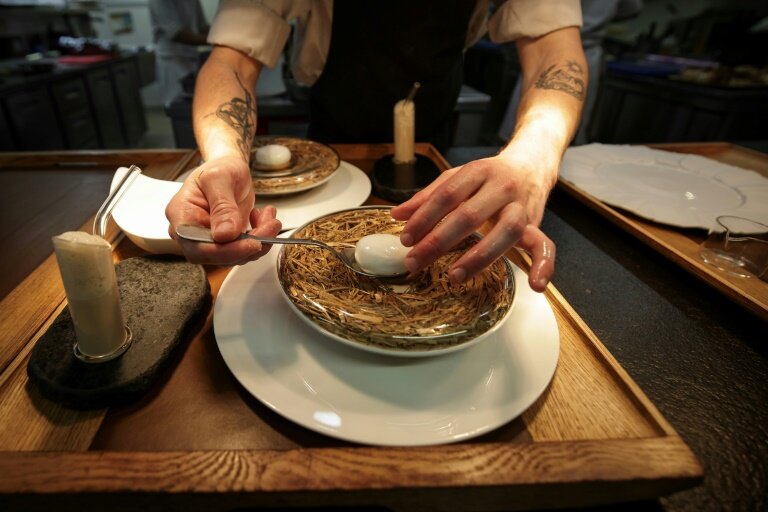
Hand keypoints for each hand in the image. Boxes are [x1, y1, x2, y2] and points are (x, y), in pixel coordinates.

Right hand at [165, 155, 281, 264]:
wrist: (228, 168)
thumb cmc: (219, 168)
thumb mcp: (219, 178)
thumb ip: (222, 206)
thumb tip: (224, 235)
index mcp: (182, 215)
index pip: (198, 247)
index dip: (226, 251)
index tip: (252, 244)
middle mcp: (192, 233)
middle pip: (217, 255)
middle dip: (248, 245)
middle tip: (271, 226)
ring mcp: (209, 239)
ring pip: (236, 255)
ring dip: (259, 240)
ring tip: (270, 218)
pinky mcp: (226, 242)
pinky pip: (244, 249)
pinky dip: (261, 237)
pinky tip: (264, 218)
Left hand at [390, 148, 555, 291]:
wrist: (532, 163)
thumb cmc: (489, 176)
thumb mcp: (458, 177)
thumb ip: (428, 196)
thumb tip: (397, 215)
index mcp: (479, 172)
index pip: (447, 195)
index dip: (424, 217)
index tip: (406, 239)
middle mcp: (502, 188)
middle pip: (470, 216)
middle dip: (439, 241)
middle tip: (414, 261)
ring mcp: (522, 207)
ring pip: (505, 232)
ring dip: (479, 257)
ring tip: (454, 276)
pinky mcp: (536, 224)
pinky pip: (545, 246)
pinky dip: (544, 265)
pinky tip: (535, 286)